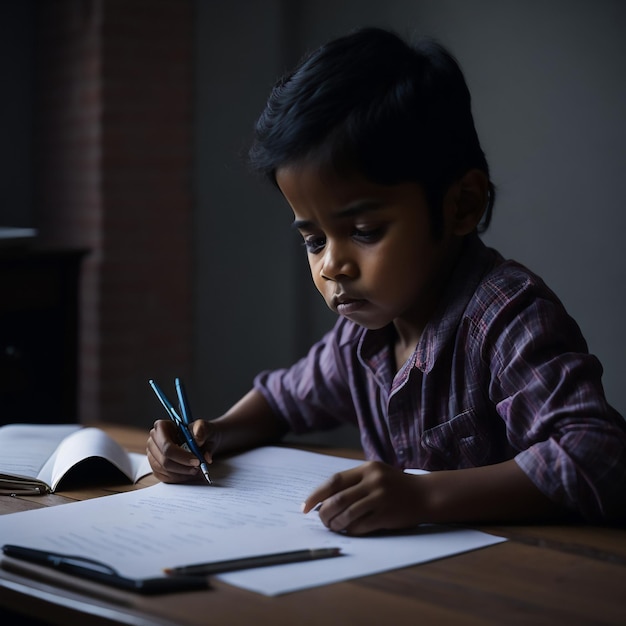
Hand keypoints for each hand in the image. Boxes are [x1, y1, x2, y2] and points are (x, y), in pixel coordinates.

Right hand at [147, 419, 219, 482]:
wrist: (202, 440)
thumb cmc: (200, 432)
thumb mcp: (204, 426)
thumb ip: (202, 429)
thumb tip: (198, 439)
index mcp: (162, 427)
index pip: (167, 446)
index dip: (181, 456)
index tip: (197, 461)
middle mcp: (153, 440)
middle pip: (164, 460)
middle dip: (183, 467)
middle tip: (198, 467)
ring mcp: (152, 454)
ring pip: (164, 470)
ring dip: (182, 473)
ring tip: (196, 469)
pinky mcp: (155, 466)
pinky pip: (164, 477)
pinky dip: (179, 477)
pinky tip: (189, 472)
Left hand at [301, 461, 425, 534]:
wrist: (425, 495)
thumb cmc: (395, 485)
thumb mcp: (375, 474)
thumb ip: (353, 482)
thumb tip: (323, 500)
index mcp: (367, 468)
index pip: (334, 481)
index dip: (317, 495)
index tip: (305, 507)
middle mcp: (373, 481)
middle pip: (338, 499)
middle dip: (324, 513)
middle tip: (320, 520)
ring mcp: (380, 498)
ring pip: (347, 514)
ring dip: (335, 524)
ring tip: (333, 526)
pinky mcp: (386, 515)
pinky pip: (361, 526)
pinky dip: (350, 530)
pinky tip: (348, 530)